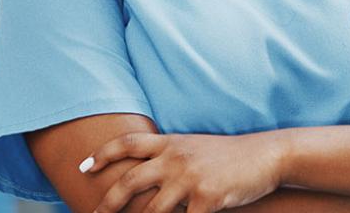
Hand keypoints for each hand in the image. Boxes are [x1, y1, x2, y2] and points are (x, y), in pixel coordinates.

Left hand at [81, 131, 284, 212]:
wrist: (264, 155)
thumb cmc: (230, 155)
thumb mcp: (195, 148)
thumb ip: (171, 157)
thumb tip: (146, 177)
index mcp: (172, 142)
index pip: (129, 143)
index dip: (103, 153)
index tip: (84, 167)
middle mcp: (176, 157)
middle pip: (130, 180)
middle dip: (107, 203)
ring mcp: (190, 178)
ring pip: (151, 211)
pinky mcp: (206, 198)